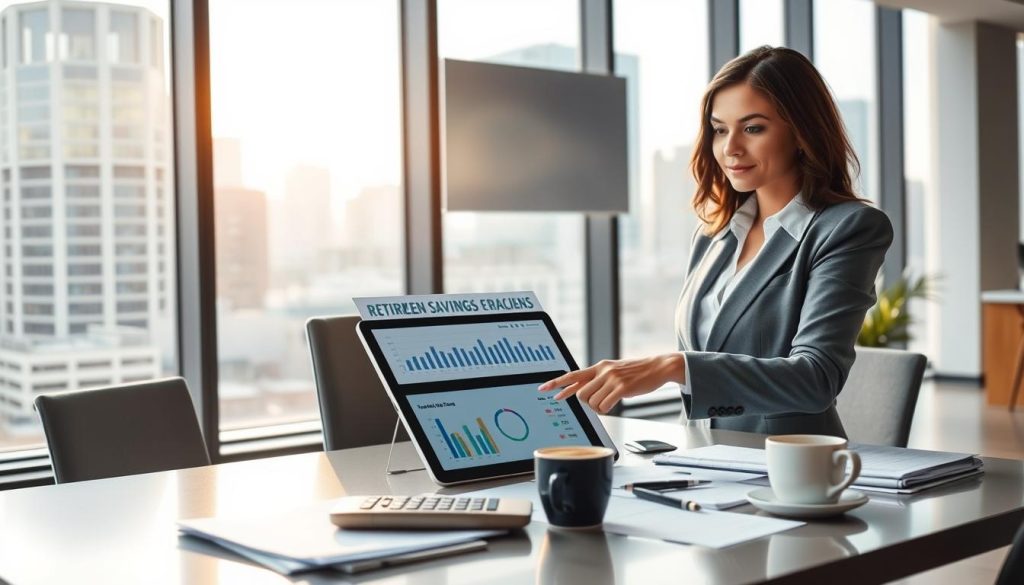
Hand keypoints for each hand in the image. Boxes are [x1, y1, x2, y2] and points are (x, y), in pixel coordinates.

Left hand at [537, 354, 685, 413]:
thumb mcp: (613, 371)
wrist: (657, 367)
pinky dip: (607, 409)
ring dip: (599, 407)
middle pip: (581, 394)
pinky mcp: (621, 387)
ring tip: (611, 401)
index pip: (572, 375)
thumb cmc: (635, 372)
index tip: (543, 389)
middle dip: (588, 403)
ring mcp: (612, 378)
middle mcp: (603, 370)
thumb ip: (597, 378)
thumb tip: (581, 391)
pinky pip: (605, 405)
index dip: (557, 383)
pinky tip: (615, 403)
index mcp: (599, 366)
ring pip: (592, 402)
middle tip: (600, 401)